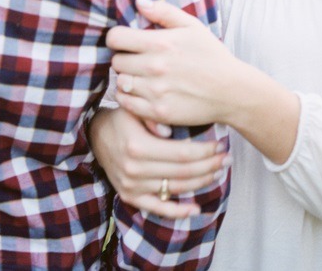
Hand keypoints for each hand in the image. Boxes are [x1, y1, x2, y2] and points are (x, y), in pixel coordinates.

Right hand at [88, 107, 229, 218]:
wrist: (95, 136)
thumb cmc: (121, 119)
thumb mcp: (134, 110)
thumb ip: (152, 118)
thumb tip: (171, 132)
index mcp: (138, 146)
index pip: (182, 154)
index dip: (205, 151)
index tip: (220, 144)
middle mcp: (135, 169)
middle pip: (183, 172)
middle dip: (209, 165)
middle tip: (226, 158)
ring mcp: (133, 186)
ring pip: (175, 188)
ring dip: (201, 182)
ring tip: (217, 172)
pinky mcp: (130, 196)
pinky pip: (158, 208)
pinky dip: (178, 211)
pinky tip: (196, 207)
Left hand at [109, 0, 300, 164]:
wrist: (233, 91)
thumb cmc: (212, 55)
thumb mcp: (192, 26)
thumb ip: (163, 11)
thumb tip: (139, 1)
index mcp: (160, 43)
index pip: (115, 38)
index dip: (118, 38)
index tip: (127, 42)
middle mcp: (154, 67)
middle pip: (116, 61)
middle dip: (124, 58)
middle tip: (137, 60)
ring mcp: (155, 91)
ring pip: (120, 82)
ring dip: (127, 78)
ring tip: (140, 77)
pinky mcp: (158, 112)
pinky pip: (126, 103)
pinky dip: (129, 97)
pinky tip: (140, 92)